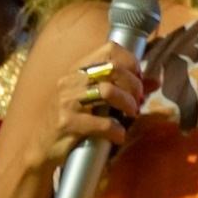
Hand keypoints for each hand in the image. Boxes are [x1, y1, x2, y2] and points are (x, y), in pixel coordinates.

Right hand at [34, 42, 143, 169]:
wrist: (41, 149)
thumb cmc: (72, 121)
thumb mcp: (95, 100)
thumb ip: (125, 88)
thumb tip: (157, 81)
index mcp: (77, 70)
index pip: (109, 48)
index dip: (131, 61)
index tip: (138, 78)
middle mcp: (70, 80)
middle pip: (113, 69)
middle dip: (134, 86)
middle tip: (138, 102)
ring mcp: (66, 101)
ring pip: (108, 92)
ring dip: (128, 105)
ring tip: (131, 115)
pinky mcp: (66, 123)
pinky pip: (102, 122)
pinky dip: (116, 130)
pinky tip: (118, 135)